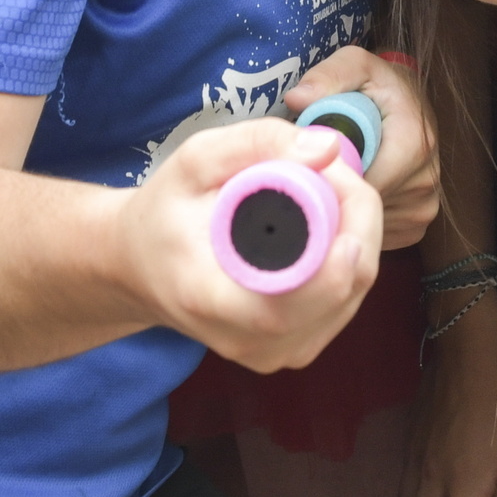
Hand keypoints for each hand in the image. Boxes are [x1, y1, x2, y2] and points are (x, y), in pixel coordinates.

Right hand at [118, 116, 384, 373]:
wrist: (139, 268)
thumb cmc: (166, 211)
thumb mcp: (193, 160)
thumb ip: (257, 142)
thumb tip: (329, 148)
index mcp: (213, 301)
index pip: (291, 302)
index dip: (334, 252)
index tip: (343, 188)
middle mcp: (249, 342)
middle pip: (340, 292)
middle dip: (357, 221)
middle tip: (334, 169)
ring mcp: (275, 353)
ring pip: (353, 296)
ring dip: (356, 236)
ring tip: (324, 191)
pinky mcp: (294, 351)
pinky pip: (346, 304)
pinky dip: (348, 259)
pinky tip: (327, 226)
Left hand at [287, 46, 442, 249]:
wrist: (408, 101)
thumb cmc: (377, 84)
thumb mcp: (355, 66)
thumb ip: (328, 77)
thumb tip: (296, 99)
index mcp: (414, 143)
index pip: (360, 182)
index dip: (327, 177)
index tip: (305, 165)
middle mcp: (426, 181)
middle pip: (361, 207)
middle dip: (333, 193)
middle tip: (313, 171)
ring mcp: (424, 208)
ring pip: (366, 224)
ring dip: (345, 208)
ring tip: (334, 179)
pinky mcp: (417, 226)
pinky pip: (375, 234)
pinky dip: (357, 220)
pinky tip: (350, 196)